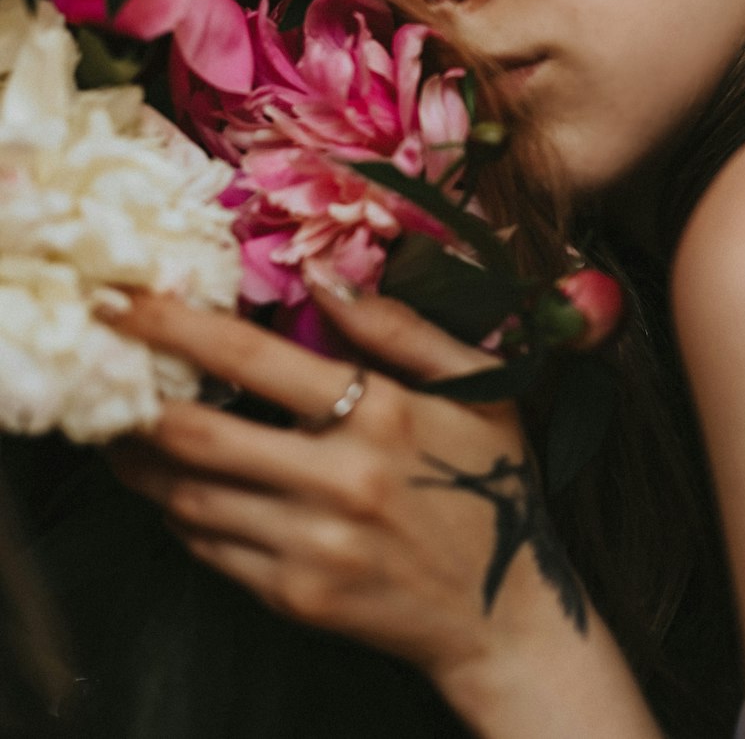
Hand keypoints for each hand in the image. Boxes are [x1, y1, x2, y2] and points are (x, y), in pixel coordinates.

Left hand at [106, 285, 586, 690]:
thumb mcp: (477, 385)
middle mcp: (340, 480)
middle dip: (134, 397)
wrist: (506, 612)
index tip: (125, 301)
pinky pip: (209, 549)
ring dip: (142, 459)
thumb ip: (399, 326)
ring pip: (190, 495)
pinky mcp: (294, 597)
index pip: (254, 358)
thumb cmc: (492, 482)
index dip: (177, 326)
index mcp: (384, 413)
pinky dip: (180, 512)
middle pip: (199, 433)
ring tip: (120, 428)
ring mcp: (312, 545)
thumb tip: (321, 273)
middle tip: (97, 368)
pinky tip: (175, 486)